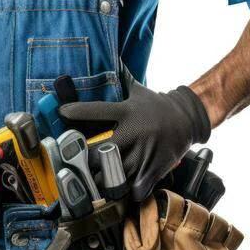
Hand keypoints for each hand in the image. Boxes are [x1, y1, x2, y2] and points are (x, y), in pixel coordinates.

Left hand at [58, 68, 210, 201]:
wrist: (189, 117)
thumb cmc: (157, 105)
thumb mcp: (138, 90)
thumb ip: (122, 79)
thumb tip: (111, 56)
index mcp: (127, 112)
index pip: (97, 110)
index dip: (77, 111)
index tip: (61, 112)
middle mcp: (134, 132)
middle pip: (102, 151)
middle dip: (87, 161)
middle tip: (75, 166)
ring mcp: (145, 152)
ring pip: (118, 174)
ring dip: (104, 182)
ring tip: (94, 185)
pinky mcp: (156, 167)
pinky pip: (138, 187)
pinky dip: (129, 192)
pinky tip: (123, 192)